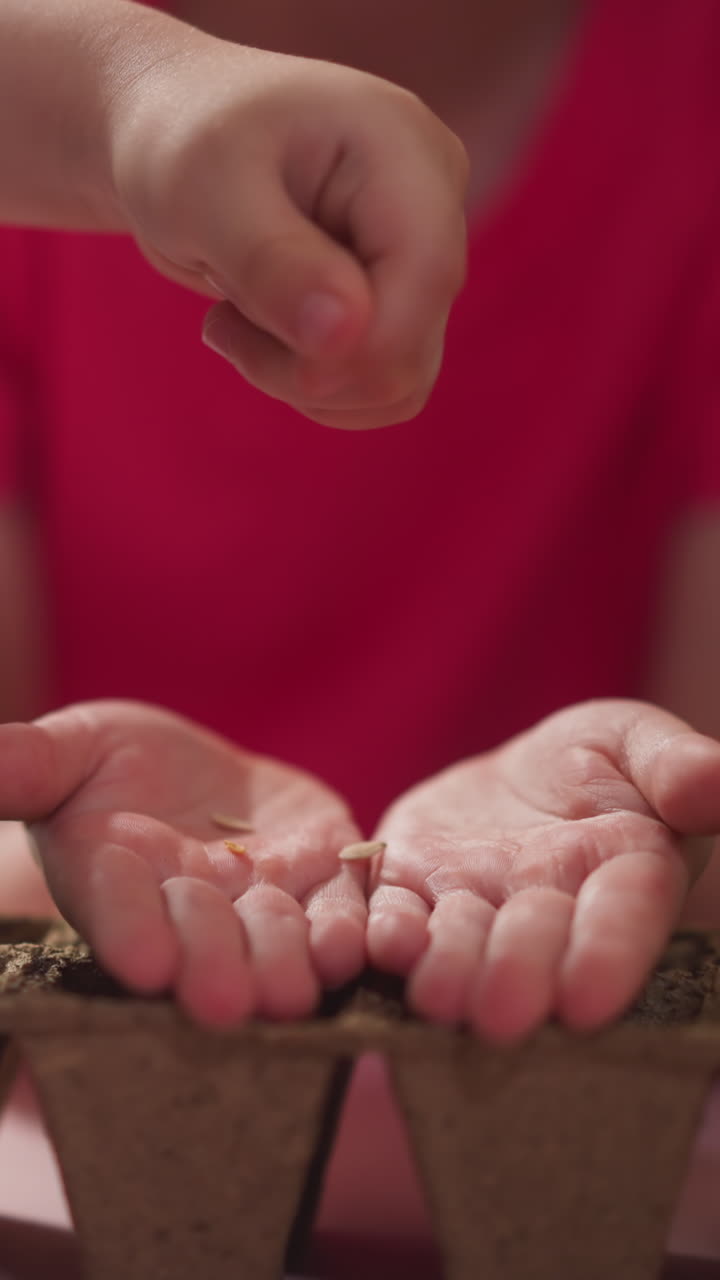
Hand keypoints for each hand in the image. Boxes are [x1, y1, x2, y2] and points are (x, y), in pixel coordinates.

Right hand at [0, 701, 365, 1025]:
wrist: (196, 775)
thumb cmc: (112, 764)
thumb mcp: (71, 752)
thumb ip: (27, 766)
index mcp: (117, 879)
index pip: (119, 907)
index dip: (130, 932)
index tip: (143, 962)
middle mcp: (191, 908)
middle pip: (203, 941)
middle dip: (215, 968)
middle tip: (225, 1003)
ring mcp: (263, 899)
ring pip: (277, 937)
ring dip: (285, 964)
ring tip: (291, 992)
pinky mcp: (328, 876)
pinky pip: (343, 907)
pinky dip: (350, 928)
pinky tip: (358, 945)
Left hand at [109, 24, 467, 427]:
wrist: (178, 135)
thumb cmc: (184, 140)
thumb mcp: (203, 188)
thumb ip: (272, 259)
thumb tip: (345, 330)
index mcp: (409, 151)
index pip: (426, 278)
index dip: (354, 345)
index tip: (238, 342)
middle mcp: (436, 209)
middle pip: (407, 350)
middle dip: (306, 368)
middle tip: (218, 326)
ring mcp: (421, 265)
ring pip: (395, 384)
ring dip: (303, 382)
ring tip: (233, 323)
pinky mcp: (398, 308)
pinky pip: (378, 391)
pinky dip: (314, 387)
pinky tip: (262, 336)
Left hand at [366, 700, 719, 1040]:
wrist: (517, 777)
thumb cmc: (597, 761)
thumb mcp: (639, 742)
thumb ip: (675, 764)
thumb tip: (715, 781)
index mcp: (625, 874)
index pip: (623, 916)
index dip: (608, 955)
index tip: (590, 999)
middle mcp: (548, 907)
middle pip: (535, 943)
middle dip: (518, 976)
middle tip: (500, 1017)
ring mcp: (476, 906)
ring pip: (463, 943)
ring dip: (450, 971)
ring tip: (438, 998)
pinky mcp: (412, 892)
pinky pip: (396, 915)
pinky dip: (388, 932)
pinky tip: (379, 943)